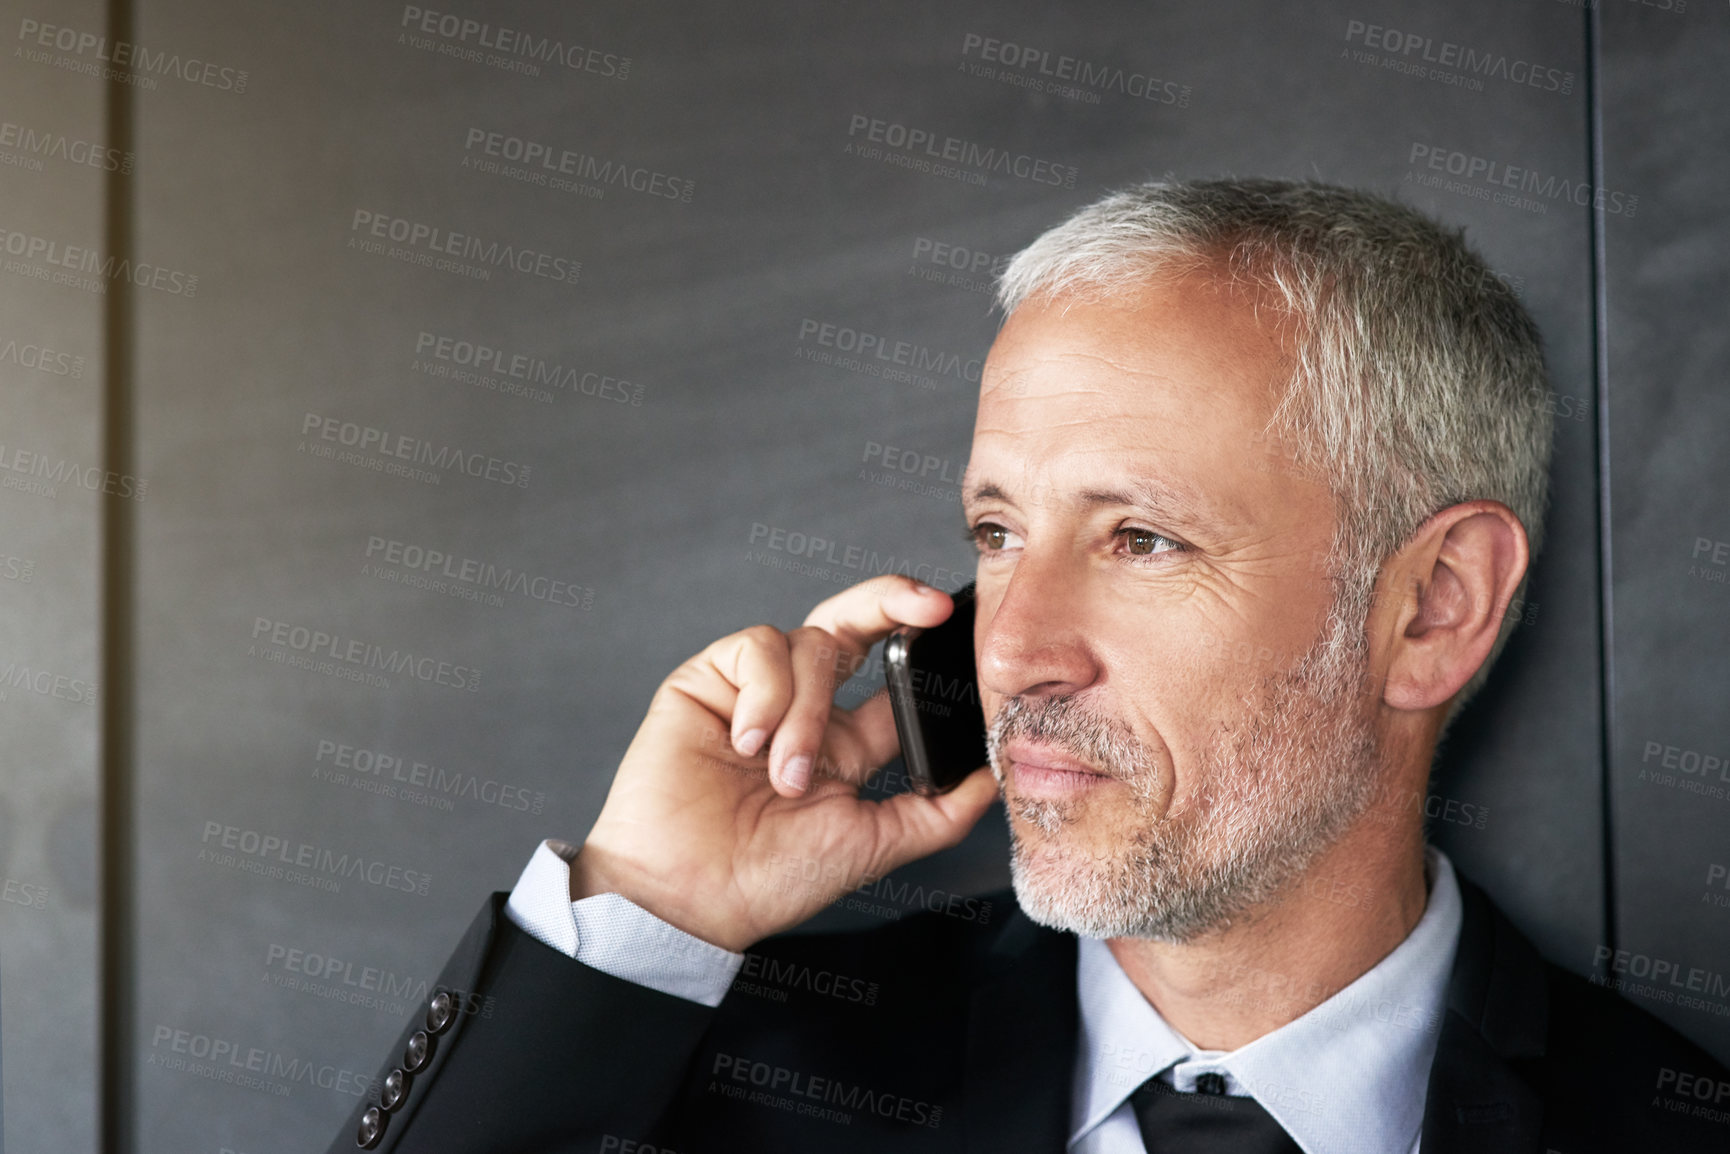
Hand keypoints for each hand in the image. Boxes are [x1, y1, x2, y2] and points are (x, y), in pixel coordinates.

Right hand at [570, 575, 999, 951]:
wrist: (690, 896)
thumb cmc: (769, 879)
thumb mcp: (873, 844)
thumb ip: (936, 813)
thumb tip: (993, 782)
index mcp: (844, 743)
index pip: (892, 673)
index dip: (922, 644)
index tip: (952, 628)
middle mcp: (802, 707)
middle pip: (852, 622)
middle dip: (891, 598)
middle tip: (924, 606)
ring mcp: (755, 690)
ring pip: (810, 642)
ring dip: (807, 710)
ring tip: (784, 773)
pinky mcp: (708, 681)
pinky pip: (757, 647)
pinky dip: (764, 693)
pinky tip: (746, 741)